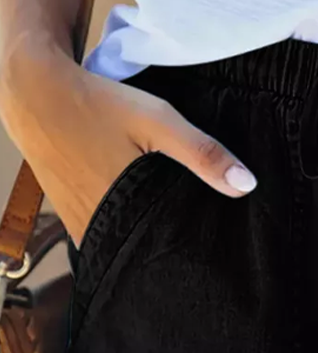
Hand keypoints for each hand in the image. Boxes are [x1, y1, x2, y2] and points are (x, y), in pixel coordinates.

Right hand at [0, 36, 257, 246]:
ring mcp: (78, 223)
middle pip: (144, 253)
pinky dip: (126, 231)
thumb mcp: (158, 120)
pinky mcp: (70, 214)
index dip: (190, 257)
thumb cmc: (99, 104)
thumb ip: (202, 153)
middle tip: (203, 253)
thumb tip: (247, 186)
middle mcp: (95, 226)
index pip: (164, 253)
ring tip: (180, 240)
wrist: (34, 91)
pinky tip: (145, 221)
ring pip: (123, 246)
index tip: (214, 261)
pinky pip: (103, 234)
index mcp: (120, 212)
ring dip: (147, 243)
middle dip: (172, 253)